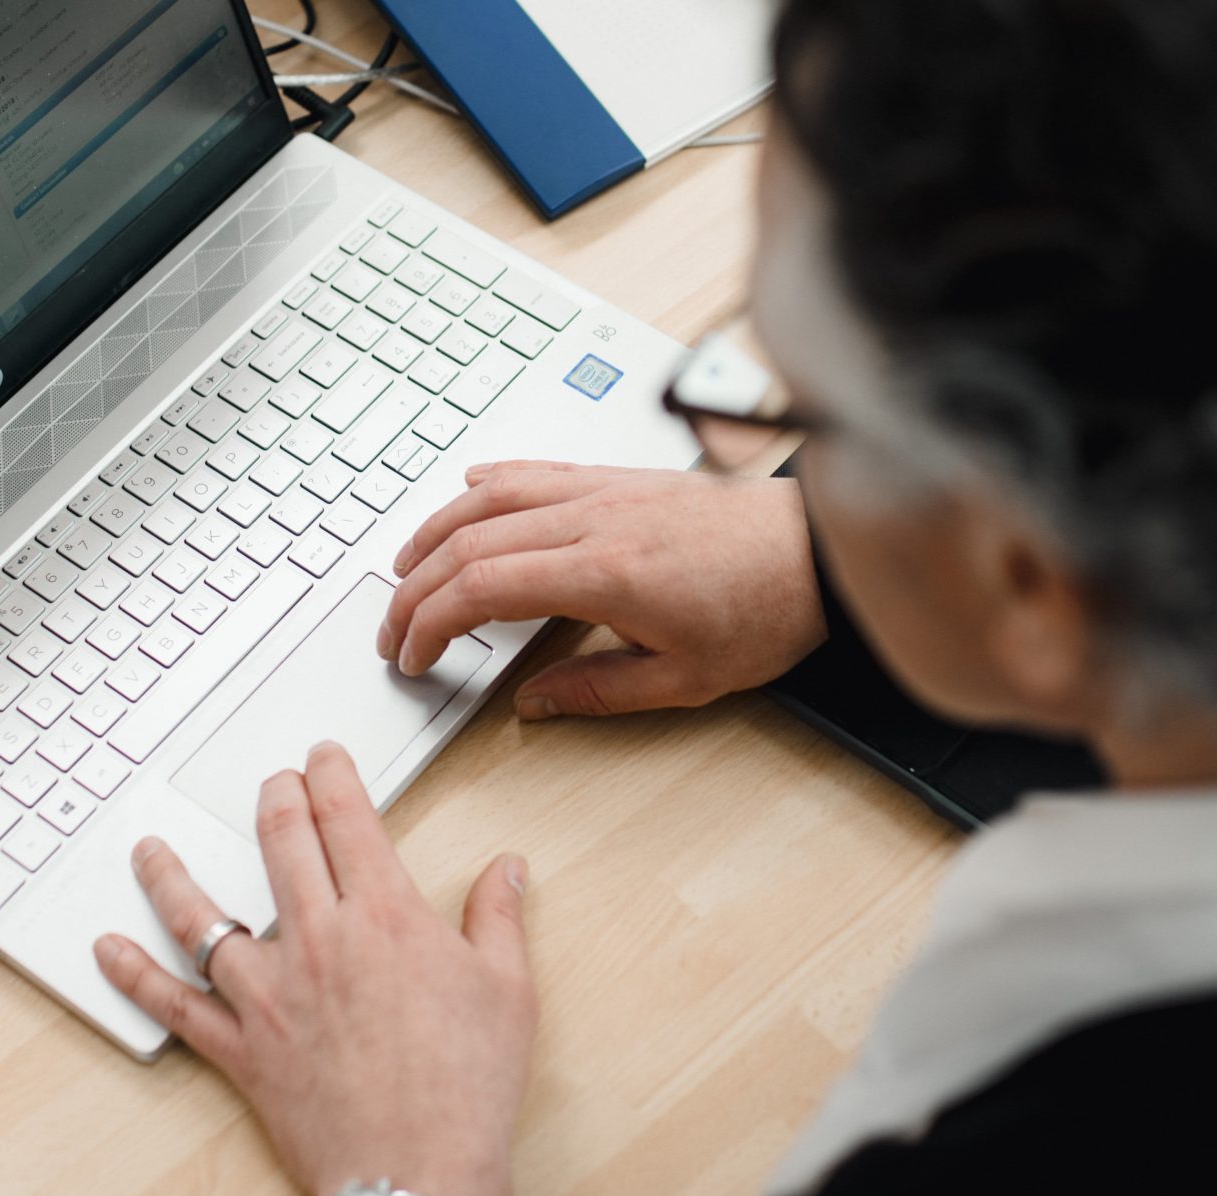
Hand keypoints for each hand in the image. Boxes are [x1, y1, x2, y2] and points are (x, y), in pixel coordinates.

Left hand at [94, 741, 536, 1195]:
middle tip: (272, 782)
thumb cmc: (466, 1087)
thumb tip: (507, 870)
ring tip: (151, 849)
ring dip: (173, 876)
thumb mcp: (508, 990)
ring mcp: (272, 994)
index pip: (349, 821)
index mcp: (386, 916)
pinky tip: (108, 951)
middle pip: (281, 846)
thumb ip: (498, 918)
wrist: (419, 1171)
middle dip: (275, 800)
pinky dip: (135, 977)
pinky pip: (177, 1006)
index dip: (332, 777)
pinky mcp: (242, 1049)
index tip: (323, 759)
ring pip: (207, 918)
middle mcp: (319, 941)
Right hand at [380, 461, 827, 718]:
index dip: (429, 623)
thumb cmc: (769, 609)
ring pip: (492, 497)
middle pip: (470, 542)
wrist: (822, 552)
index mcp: (605, 573)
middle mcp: (596, 518)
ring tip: (406, 568)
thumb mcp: (685, 680)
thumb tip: (532, 703)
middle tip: (394, 630)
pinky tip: (469, 496)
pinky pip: (537, 470)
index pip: (482, 588)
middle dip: (415, 588)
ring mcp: (607, 489)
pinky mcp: (623, 477)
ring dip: (436, 531)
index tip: (412, 655)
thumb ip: (597, 690)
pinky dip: (490, 485)